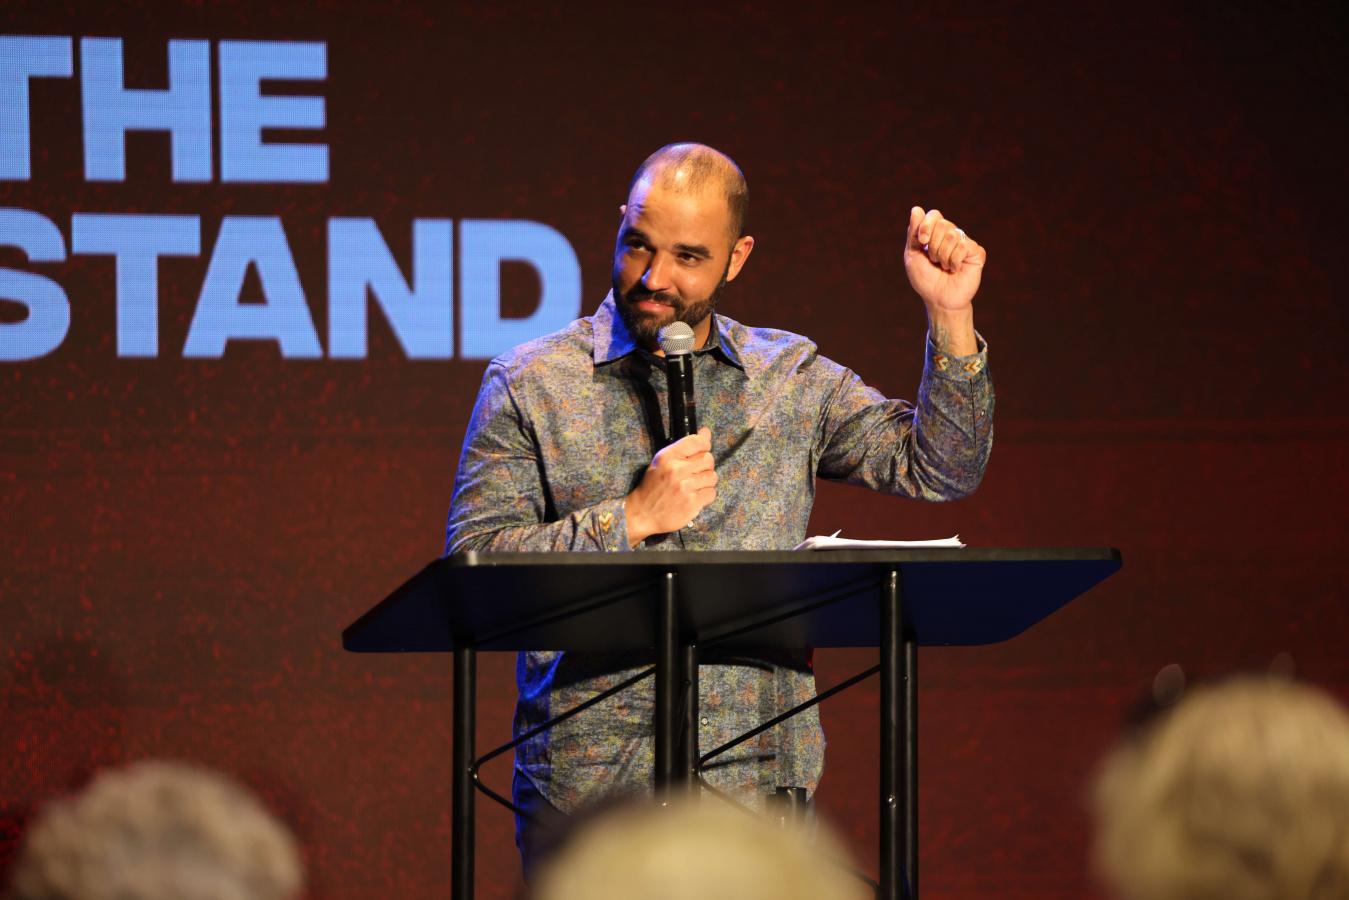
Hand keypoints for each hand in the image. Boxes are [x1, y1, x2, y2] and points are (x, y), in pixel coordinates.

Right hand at [624, 427, 715, 546]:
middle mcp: (677, 470)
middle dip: (705, 466)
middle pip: (708, 459)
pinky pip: (712, 493)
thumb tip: (706, 431)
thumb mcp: (664, 461)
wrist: (642, 513)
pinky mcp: (691, 503)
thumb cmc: (653, 486)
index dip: (704, 445)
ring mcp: (685, 487)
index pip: (698, 441)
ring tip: (693, 487)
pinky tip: (694, 497)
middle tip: (694, 474)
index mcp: (668, 456)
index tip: (701, 453)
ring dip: (706, 482)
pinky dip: (705, 496)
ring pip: (712, 476)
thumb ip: (686, 447)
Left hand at [903, 207, 985, 314]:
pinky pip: (963, 246)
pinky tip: (955, 269)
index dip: (926, 226)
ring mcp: (966, 243)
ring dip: (942, 255)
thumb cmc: (925, 279)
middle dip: (933, 245)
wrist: (938, 300)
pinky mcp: (977, 253)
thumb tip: (916, 208)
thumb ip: (913, 233)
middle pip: (943, 224)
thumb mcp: (912, 255)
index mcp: (937, 233)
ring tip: (944, 266)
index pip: (934, 215)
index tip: (921, 242)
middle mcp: (953, 235)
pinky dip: (954, 260)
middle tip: (934, 260)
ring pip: (952, 235)